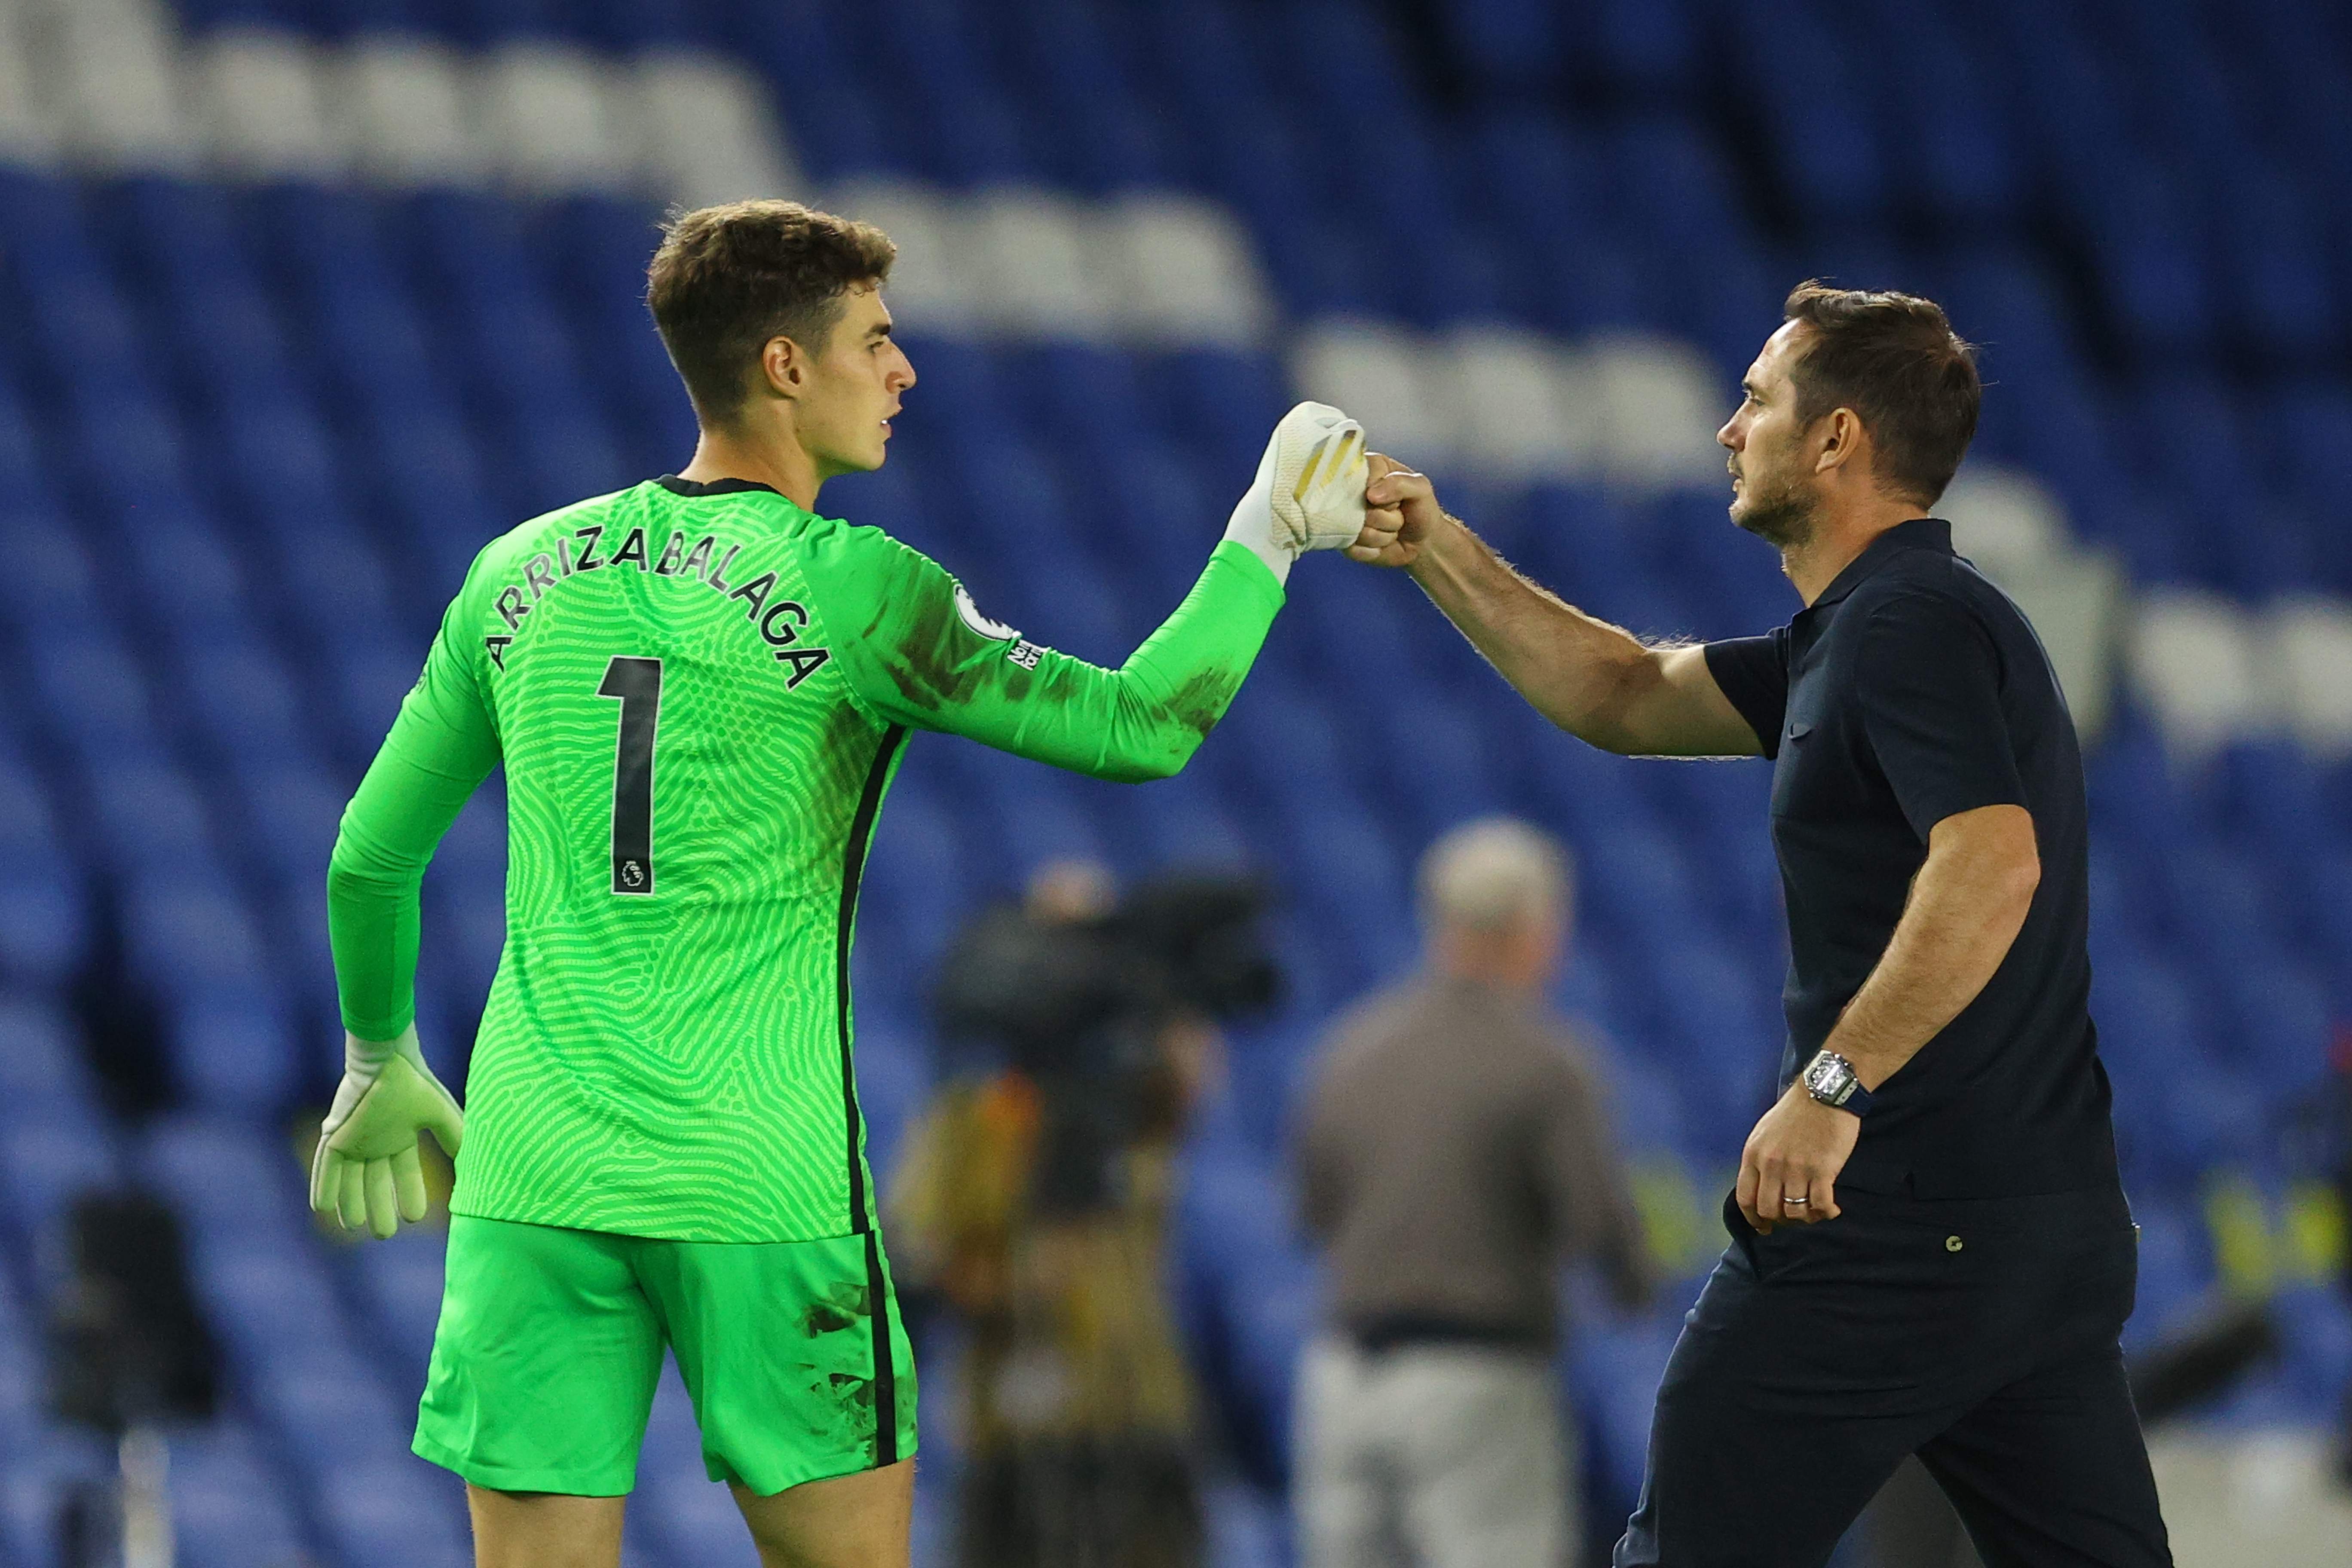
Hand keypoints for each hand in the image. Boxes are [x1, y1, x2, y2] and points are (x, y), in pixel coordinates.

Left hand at [310, 1026, 464, 1238]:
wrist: (388, 1060)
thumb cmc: (416, 1084)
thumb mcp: (440, 1114)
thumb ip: (453, 1138)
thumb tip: (469, 1164)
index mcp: (400, 1138)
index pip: (405, 1174)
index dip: (410, 1195)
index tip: (416, 1219)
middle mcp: (375, 1143)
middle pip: (375, 1184)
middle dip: (379, 1209)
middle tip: (384, 1235)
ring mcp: (353, 1139)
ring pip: (349, 1179)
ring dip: (350, 1203)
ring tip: (355, 1226)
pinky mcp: (334, 1133)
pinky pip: (325, 1165)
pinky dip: (323, 1186)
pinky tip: (322, 1208)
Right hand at [1347, 454, 1442, 566]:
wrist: (1422, 541)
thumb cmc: (1421, 509)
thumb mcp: (1420, 488)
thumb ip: (1400, 483)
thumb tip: (1371, 494)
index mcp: (1369, 468)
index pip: (1360, 477)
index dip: (1382, 492)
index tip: (1397, 498)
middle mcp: (1351, 491)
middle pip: (1356, 506)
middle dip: (1384, 517)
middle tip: (1396, 513)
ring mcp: (1345, 517)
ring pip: (1357, 530)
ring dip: (1382, 535)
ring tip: (1391, 529)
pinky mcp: (1344, 540)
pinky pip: (1353, 549)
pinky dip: (1373, 550)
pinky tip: (1381, 544)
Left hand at [1735, 1083, 1858, 1234]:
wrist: (1824, 1093)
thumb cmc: (1796, 1112)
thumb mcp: (1764, 1132)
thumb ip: (1759, 1159)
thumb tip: (1760, 1187)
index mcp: (1753, 1154)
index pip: (1745, 1198)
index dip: (1753, 1219)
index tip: (1763, 1228)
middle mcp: (1771, 1164)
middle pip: (1769, 1210)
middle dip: (1781, 1220)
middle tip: (1794, 1217)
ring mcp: (1796, 1168)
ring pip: (1795, 1213)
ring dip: (1806, 1218)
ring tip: (1814, 1210)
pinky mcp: (1822, 1170)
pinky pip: (1821, 1206)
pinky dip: (1827, 1213)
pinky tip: (1832, 1209)